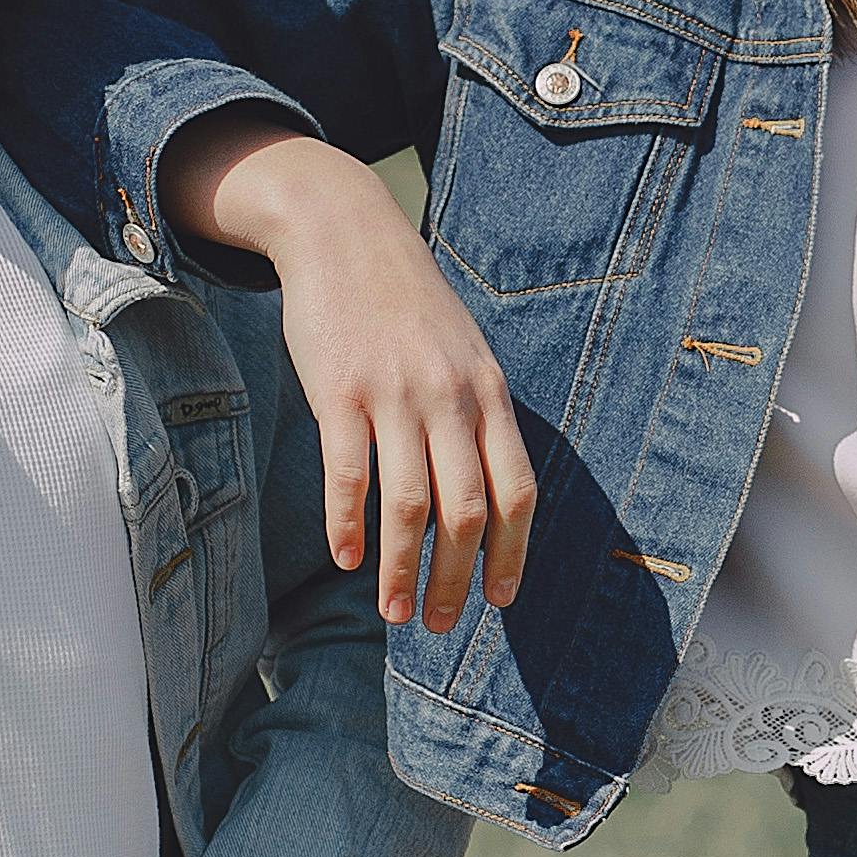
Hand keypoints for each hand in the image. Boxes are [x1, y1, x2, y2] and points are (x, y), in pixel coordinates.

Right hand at [165, 124, 536, 632]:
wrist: (344, 232)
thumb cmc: (404, 302)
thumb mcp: (463, 351)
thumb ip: (477, 414)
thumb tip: (487, 493)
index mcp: (488, 394)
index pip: (517, 492)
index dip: (512, 554)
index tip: (498, 601)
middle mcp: (450, 399)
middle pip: (466, 512)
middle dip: (456, 580)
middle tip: (438, 624)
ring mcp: (395, 395)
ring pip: (409, 506)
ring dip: (403, 571)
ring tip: (393, 611)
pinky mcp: (339, 392)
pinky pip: (349, 475)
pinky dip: (348, 526)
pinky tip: (346, 558)